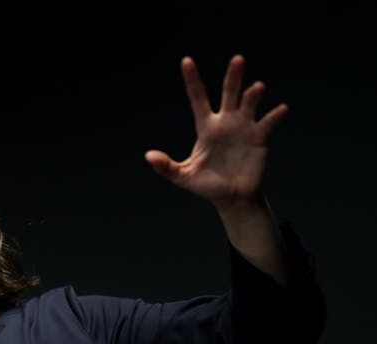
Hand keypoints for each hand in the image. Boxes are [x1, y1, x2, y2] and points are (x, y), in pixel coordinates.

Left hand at [145, 55, 287, 210]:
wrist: (232, 198)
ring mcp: (244, 128)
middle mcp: (226, 122)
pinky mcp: (260, 138)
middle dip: (233, 76)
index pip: (198, 98)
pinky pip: (268, 124)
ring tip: (257, 88)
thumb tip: (148, 156)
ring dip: (253, 95)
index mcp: (206, 127)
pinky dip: (275, 116)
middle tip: (238, 59)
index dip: (192, 80)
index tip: (186, 60)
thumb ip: (166, 166)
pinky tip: (280, 109)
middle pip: (229, 92)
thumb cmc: (206, 186)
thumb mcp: (183, 176)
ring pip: (249, 104)